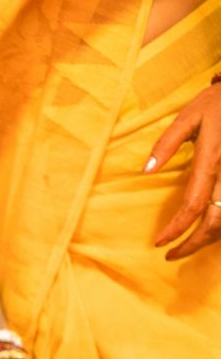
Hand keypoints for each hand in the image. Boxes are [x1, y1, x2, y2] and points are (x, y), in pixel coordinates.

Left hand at [150, 80, 220, 260]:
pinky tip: (207, 228)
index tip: (160, 243)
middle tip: (172, 255)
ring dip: (209, 239)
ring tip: (187, 246)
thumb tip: (145, 170)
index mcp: (210, 159)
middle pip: (216, 222)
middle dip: (194, 245)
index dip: (176, 229)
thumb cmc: (216, 103)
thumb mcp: (187, 117)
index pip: (193, 206)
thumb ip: (166, 144)